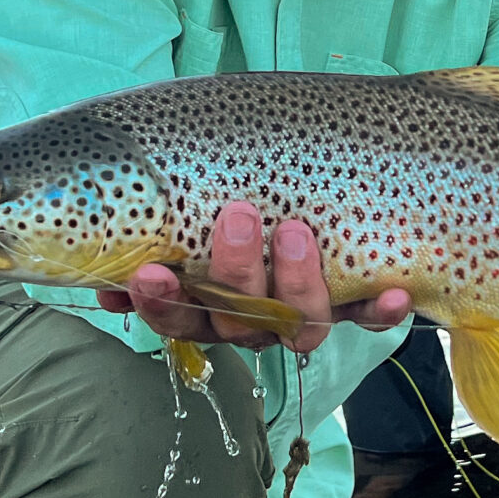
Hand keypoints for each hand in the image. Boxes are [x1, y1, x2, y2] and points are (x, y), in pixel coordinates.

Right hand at [93, 201, 412, 353]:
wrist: (305, 175)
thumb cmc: (225, 184)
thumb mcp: (185, 190)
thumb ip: (151, 207)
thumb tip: (100, 236)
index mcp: (206, 301)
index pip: (176, 316)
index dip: (161, 303)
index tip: (150, 272)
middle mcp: (252, 318)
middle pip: (239, 319)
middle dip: (235, 271)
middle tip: (237, 216)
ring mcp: (301, 312)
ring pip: (297, 322)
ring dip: (295, 281)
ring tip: (295, 230)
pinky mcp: (351, 302)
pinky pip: (367, 316)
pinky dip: (381, 309)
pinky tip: (397, 291)